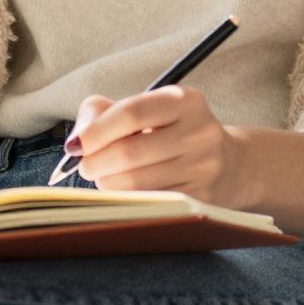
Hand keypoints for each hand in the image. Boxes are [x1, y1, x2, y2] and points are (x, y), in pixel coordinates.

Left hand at [67, 85, 256, 209]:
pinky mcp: (201, 198)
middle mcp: (199, 132)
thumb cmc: (171, 131)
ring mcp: (203, 168)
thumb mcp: (146, 108)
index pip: (131, 114)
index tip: (75, 146)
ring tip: (104, 178)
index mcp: (185, 101)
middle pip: (129, 153)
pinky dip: (127, 200)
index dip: (95, 132)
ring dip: (107, 184)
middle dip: (95, 163)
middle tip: (84, 166)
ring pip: (136, 184)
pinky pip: (150, 204)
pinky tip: (125, 192)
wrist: (229, 163)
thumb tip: (76, 141)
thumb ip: (103, 112)